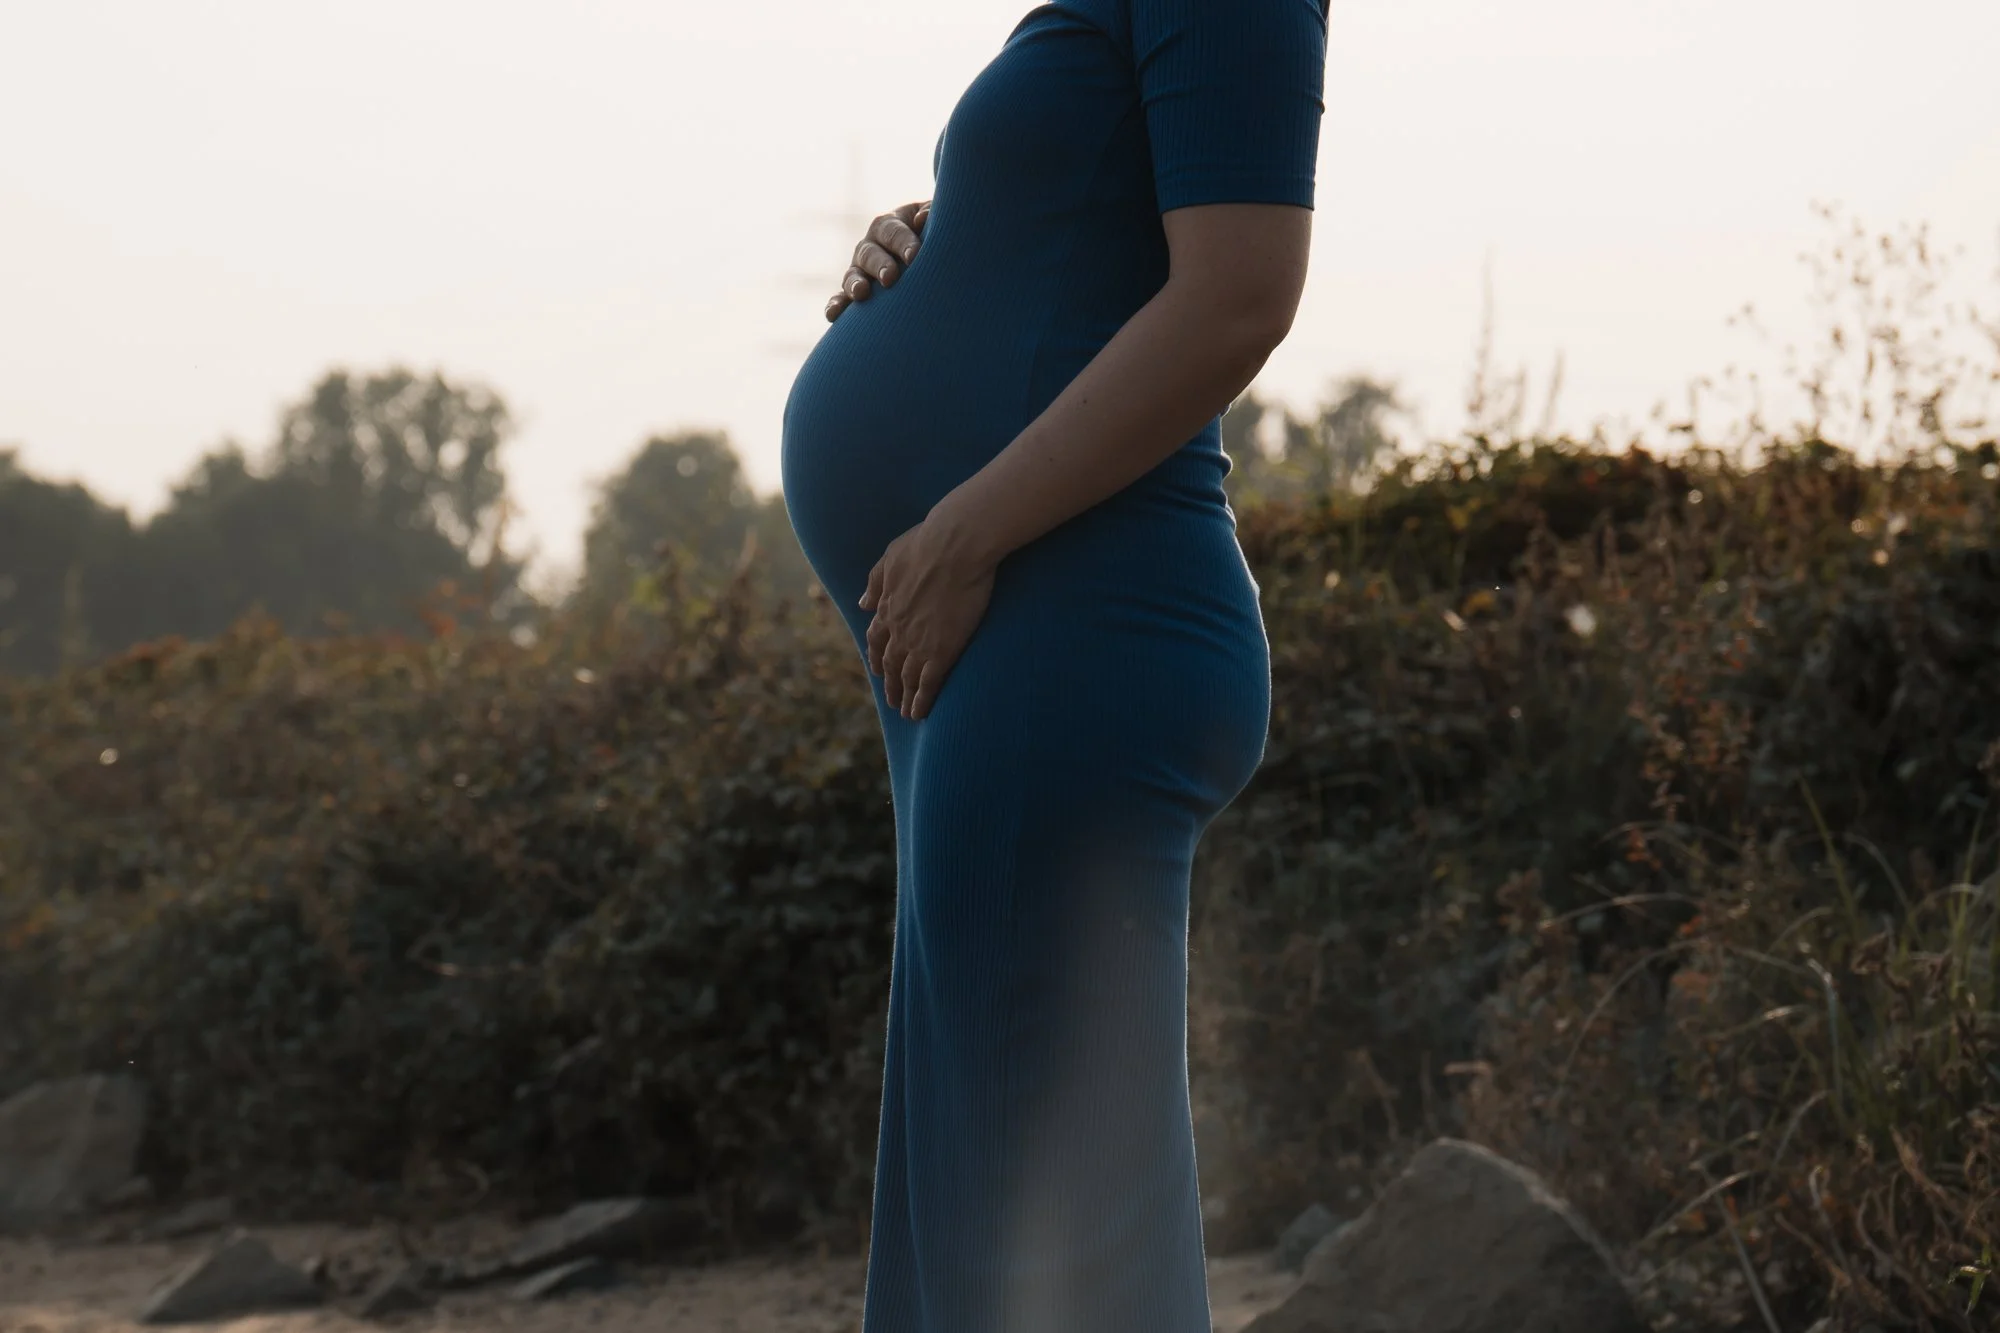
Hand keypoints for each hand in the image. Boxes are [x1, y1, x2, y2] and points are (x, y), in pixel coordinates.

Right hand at [826, 201, 931, 322]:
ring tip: (861, 293)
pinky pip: (842, 297)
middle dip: (879, 264)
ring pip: (852, 274)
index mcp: (891, 224)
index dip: (902, 242)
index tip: (914, 256)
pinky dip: (836, 305)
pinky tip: (833, 315)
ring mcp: (861, 269)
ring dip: (854, 283)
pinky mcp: (855, 291)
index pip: (893, 231)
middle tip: (890, 278)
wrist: (932, 255)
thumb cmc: (938, 235)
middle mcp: (872, 245)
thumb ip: (932, 215)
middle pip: (870, 252)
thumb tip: (923, 220)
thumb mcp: (939, 220)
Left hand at [859, 512, 996, 720]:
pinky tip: (919, 714)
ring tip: (906, 713)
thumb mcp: (890, 558)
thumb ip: (875, 582)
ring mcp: (918, 643)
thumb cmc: (926, 543)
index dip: (876, 656)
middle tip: (892, 700)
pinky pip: (928, 684)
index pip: (876, 639)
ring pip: (907, 678)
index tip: (878, 669)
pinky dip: (922, 701)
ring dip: (904, 697)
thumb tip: (863, 604)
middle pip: (889, 664)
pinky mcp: (941, 651)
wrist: (954, 546)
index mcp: (887, 606)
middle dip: (890, 683)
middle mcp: (897, 629)